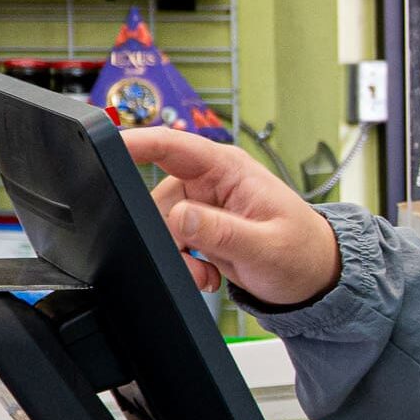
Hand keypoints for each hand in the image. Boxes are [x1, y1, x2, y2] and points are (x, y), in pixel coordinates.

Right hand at [122, 127, 341, 307]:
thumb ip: (222, 232)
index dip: (136, 142)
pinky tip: (209, 273)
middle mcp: (211, 180)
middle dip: (170, 237)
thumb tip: (180, 218)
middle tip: (198, 265)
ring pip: (161, 227)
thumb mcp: (265, 246)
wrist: (313, 276)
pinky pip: (170, 243)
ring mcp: (203, 203)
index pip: (173, 145)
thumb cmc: (302, 253)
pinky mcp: (200, 226)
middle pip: (158, 200)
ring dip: (179, 256)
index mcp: (229, 168)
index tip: (106, 147)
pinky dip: (184, 263)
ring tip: (210, 272)